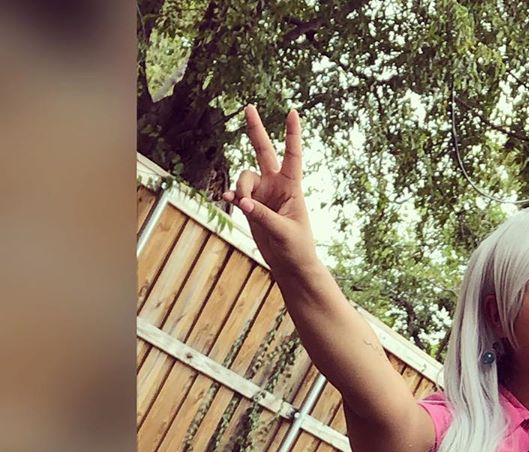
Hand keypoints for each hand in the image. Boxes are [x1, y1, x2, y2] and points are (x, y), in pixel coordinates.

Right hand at [223, 105, 318, 275]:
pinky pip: (235, 193)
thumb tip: (240, 201)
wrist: (291, 265)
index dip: (292, 134)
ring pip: (244, 177)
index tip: (293, 112)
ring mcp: (262, 194)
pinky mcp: (250, 206)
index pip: (292, 155)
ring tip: (245, 207)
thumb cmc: (297, 248)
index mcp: (292, 187)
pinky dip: (231, 196)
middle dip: (256, 130)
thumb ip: (261, 215)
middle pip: (264, 151)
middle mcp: (276, 185)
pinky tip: (229, 200)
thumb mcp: (283, 231)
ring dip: (241, 188)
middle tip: (249, 107)